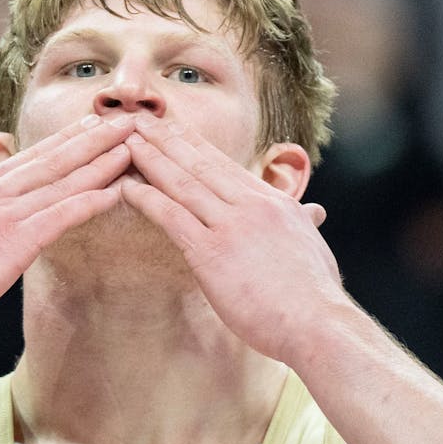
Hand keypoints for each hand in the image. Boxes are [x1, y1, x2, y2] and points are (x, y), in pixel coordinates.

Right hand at [0, 115, 132, 343]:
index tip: (94, 121)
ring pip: (61, 180)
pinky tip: (117, 190)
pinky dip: (90, 200)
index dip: (66, 138)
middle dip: (93, 136)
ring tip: (134, 142)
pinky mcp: (9, 244)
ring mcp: (0, 216)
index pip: (29, 157)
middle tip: (128, 116)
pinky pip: (59, 216)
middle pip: (52, 157)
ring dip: (101, 160)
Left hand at [119, 116, 347, 363]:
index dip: (194, 144)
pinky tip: (126, 188)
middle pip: (200, 163)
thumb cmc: (316, 296)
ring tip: (126, 141)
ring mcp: (231, 226)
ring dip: (150, 159)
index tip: (172, 128)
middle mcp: (252, 205)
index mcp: (274, 202)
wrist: (317, 323)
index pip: (225, 165)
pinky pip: (172, 217)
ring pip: (182, 183)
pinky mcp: (212, 253)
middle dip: (166, 139)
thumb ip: (304, 224)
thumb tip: (315, 213)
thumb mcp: (314, 245)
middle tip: (140, 120)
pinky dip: (147, 199)